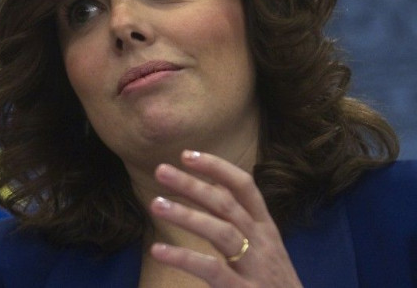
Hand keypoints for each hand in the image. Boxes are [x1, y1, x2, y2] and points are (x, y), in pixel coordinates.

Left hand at [148, 151, 302, 286]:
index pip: (244, 187)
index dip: (217, 167)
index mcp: (265, 229)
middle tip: (160, 170)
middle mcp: (263, 243)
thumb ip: (240, 221)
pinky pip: (212, 270)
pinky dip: (184, 257)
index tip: (186, 154)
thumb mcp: (263, 248)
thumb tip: (212, 186)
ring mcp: (256, 267)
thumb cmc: (273, 284)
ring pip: (221, 231)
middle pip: (227, 204)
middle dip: (193, 184)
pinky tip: (158, 250)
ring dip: (186, 215)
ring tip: (155, 204)